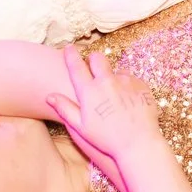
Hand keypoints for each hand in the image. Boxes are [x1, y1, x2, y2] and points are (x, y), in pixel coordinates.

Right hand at [43, 47, 162, 177]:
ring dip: (112, 76)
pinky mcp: (141, 85)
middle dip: (93, 59)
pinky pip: (131, 78)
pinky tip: (127, 100)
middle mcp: (107, 81)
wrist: (138, 143)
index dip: (71, 55)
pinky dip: (127, 85)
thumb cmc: (107, 138)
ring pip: (116, 69)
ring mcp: (126, 81)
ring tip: (114, 95)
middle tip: (93, 67)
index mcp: (90, 91)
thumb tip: (50, 96)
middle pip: (97, 58)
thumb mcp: (81, 127)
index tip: (69, 48)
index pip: (76, 66)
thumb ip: (65, 108)